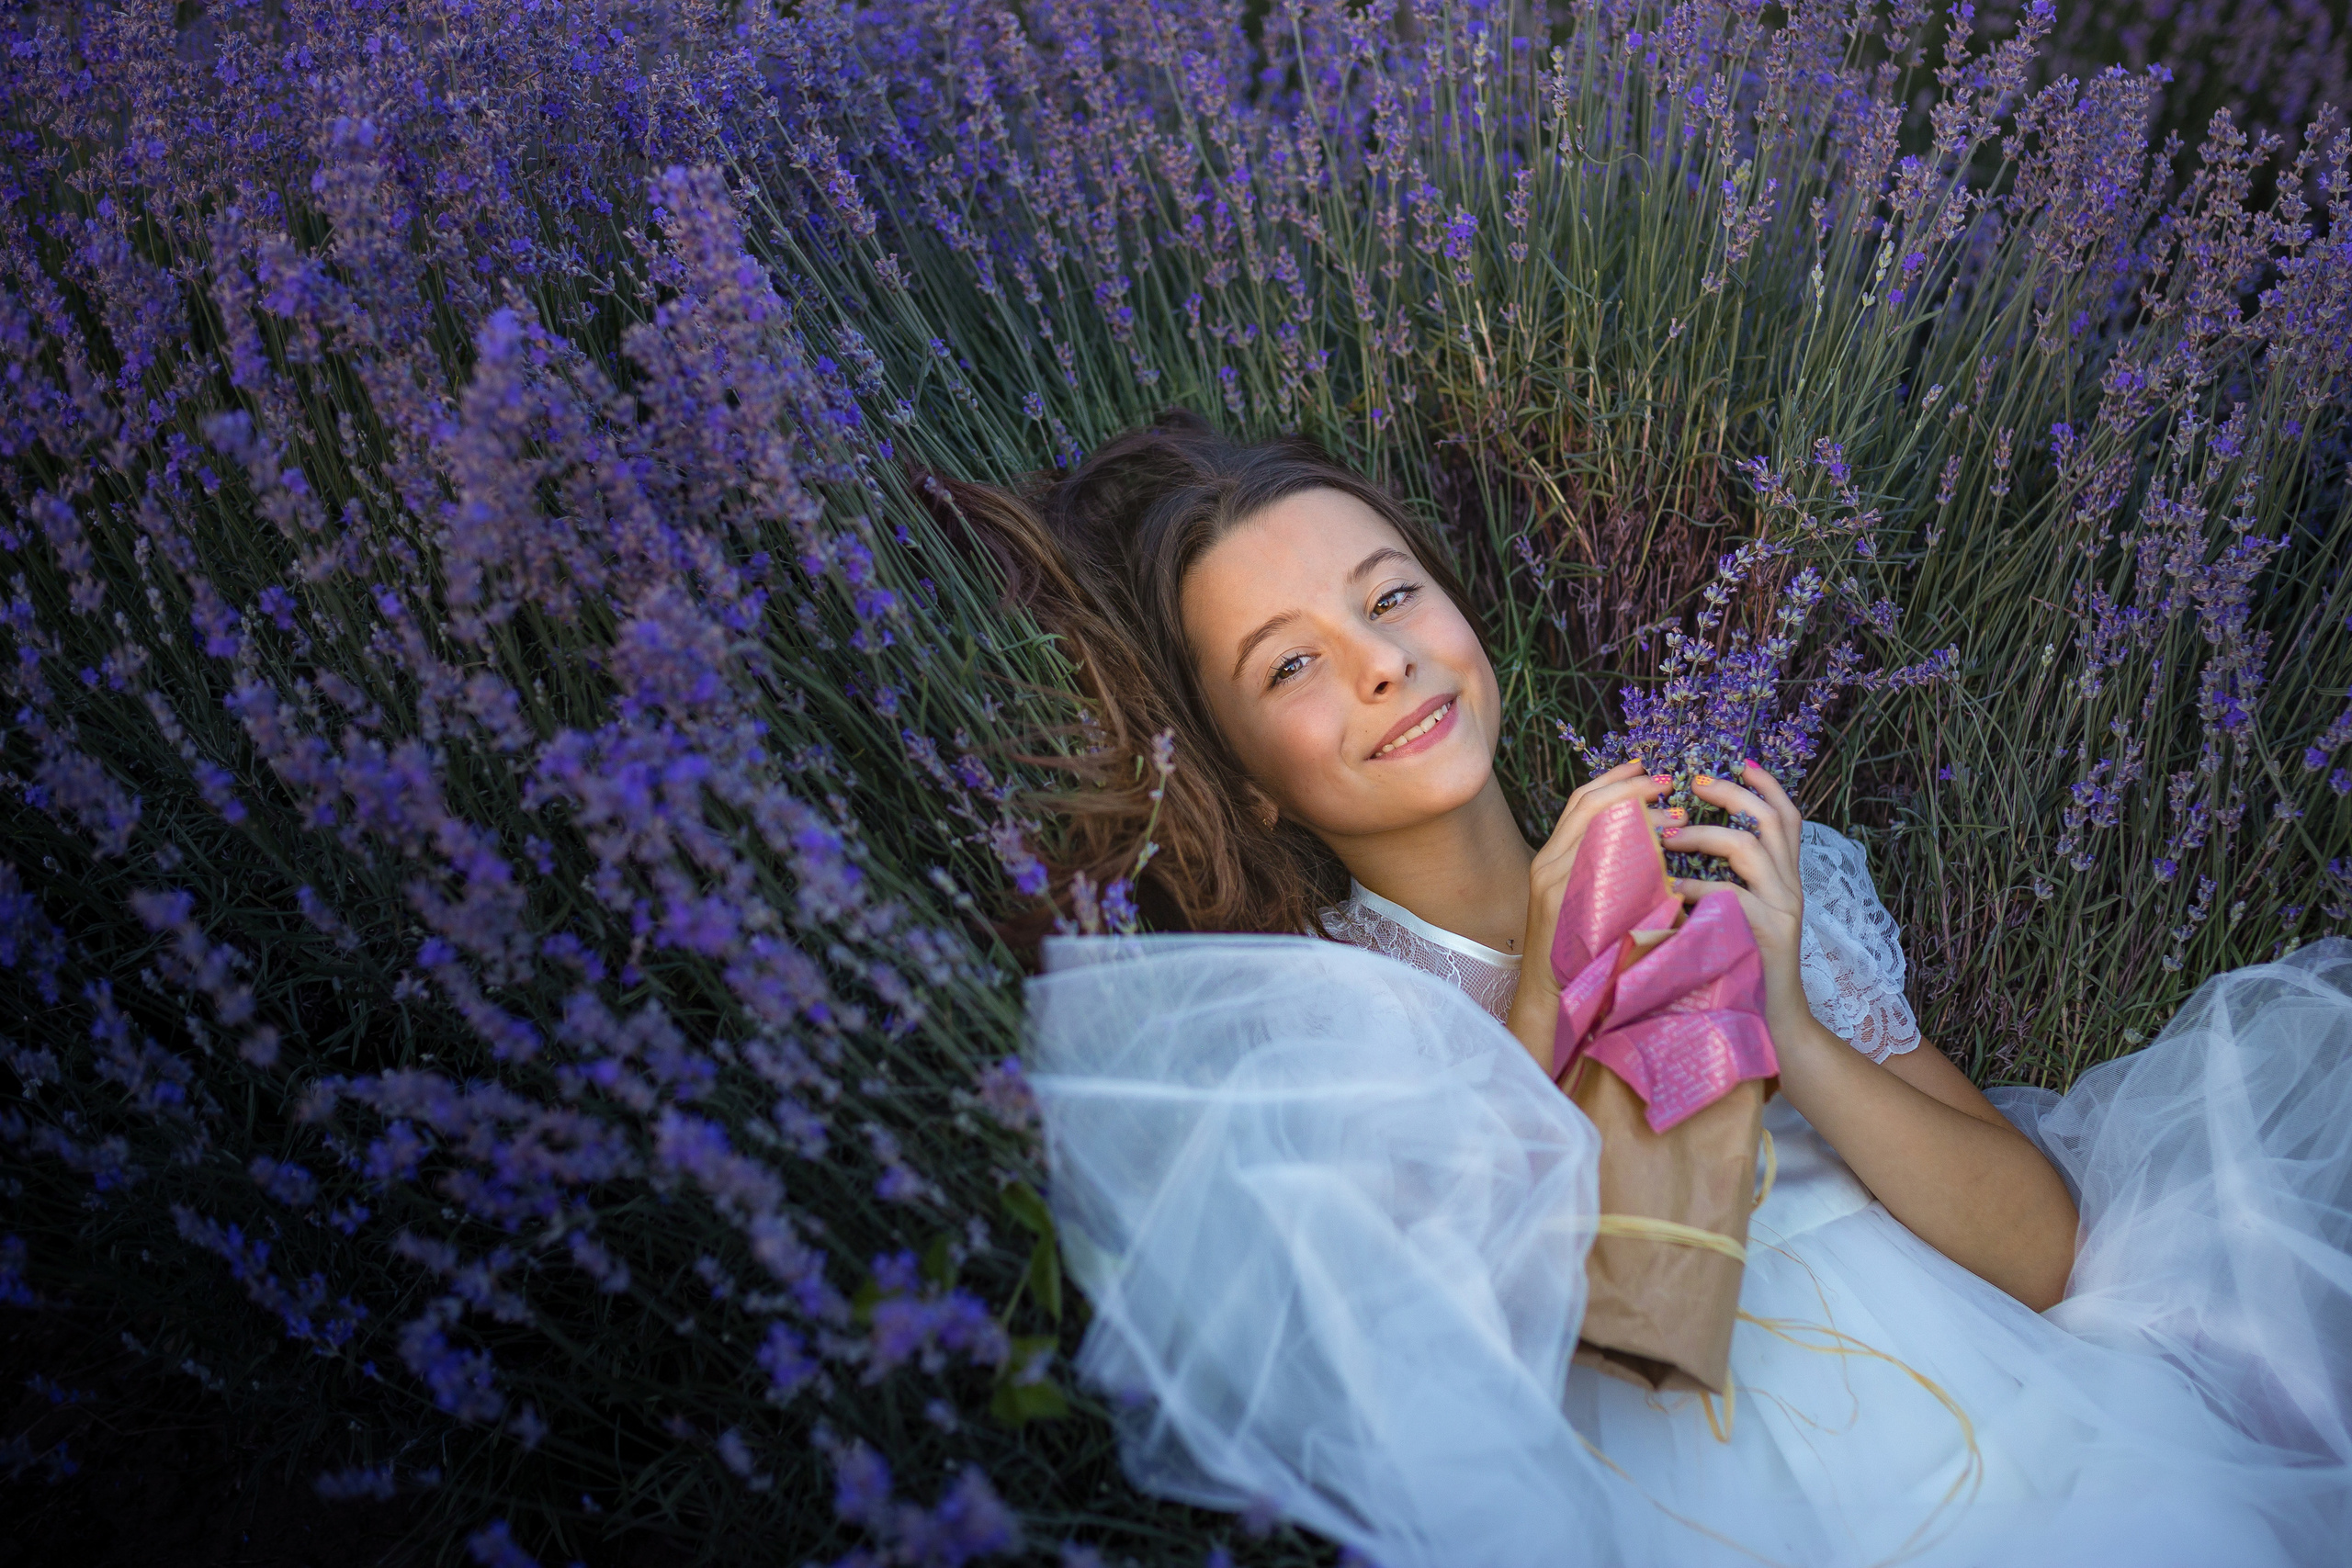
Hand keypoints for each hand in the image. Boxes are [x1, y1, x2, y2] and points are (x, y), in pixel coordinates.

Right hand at [1503, 758, 1678, 1069]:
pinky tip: (1658, 848)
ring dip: (1636, 813)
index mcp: (1554, 857)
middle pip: (1586, 804)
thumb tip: (1657, 846)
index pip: (1583, 803)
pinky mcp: (1558, 899)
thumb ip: (1612, 873)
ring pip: (1591, 826)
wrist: (1550, 995)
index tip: (1648, 768)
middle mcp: (1548, 861)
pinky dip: (1627, 847)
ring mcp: (1551, 879)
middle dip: (1629, 786)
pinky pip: (1594, 860)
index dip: (1616, 780)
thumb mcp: (1593, 903)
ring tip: (1673, 810)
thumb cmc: (1579, 953)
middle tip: (1668, 781)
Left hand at [1658, 761, 1806, 1022]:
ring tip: (1668, 834)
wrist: (1770, 1025)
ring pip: (1748, 848)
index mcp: (1786, 878)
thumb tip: (1682, 842)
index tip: (1740, 761)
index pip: (1788, 817)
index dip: (1767, 786)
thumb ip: (1728, 882)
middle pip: (1771, 820)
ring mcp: (1783, 910)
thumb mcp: (1740, 916)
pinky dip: (1694, 885)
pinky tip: (1668, 887)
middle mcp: (1791, 888)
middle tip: (1694, 783)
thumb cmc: (1742, 967)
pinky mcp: (1767, 935)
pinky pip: (1729, 896)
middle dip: (1732, 794)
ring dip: (1703, 833)